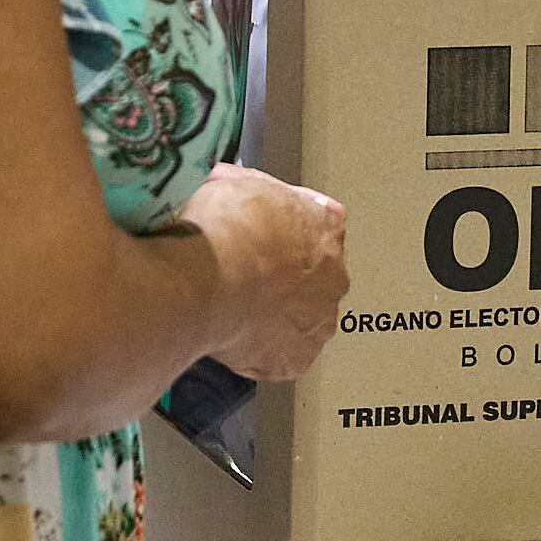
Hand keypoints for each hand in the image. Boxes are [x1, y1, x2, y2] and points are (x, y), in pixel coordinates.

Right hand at [178, 162, 346, 381]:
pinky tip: (233, 336)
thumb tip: (238, 186)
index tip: (262, 237)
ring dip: (274, 315)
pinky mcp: (295, 359)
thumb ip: (252, 189)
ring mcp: (317, 321)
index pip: (316, 227)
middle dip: (282, 277)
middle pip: (312, 276)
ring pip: (300, 318)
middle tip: (243, 275)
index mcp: (327, 228)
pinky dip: (261, 349)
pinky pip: (280, 354)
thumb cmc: (221, 229)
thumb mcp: (235, 181)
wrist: (206, 279)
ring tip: (234, 308)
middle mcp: (334, 276)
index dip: (284, 232)